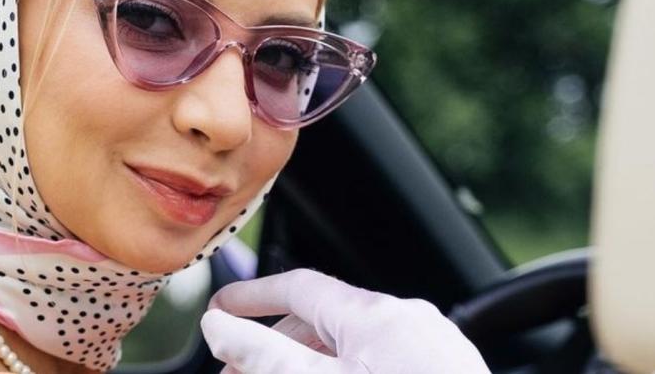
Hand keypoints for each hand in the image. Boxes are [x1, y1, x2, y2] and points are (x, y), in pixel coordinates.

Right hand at [200, 268, 489, 373]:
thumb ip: (265, 358)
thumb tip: (220, 327)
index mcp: (376, 316)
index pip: (299, 287)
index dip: (251, 298)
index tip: (220, 311)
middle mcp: (409, 323)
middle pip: (323, 322)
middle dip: (274, 347)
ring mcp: (434, 352)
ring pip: (353, 349)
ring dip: (308, 365)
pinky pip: (383, 365)